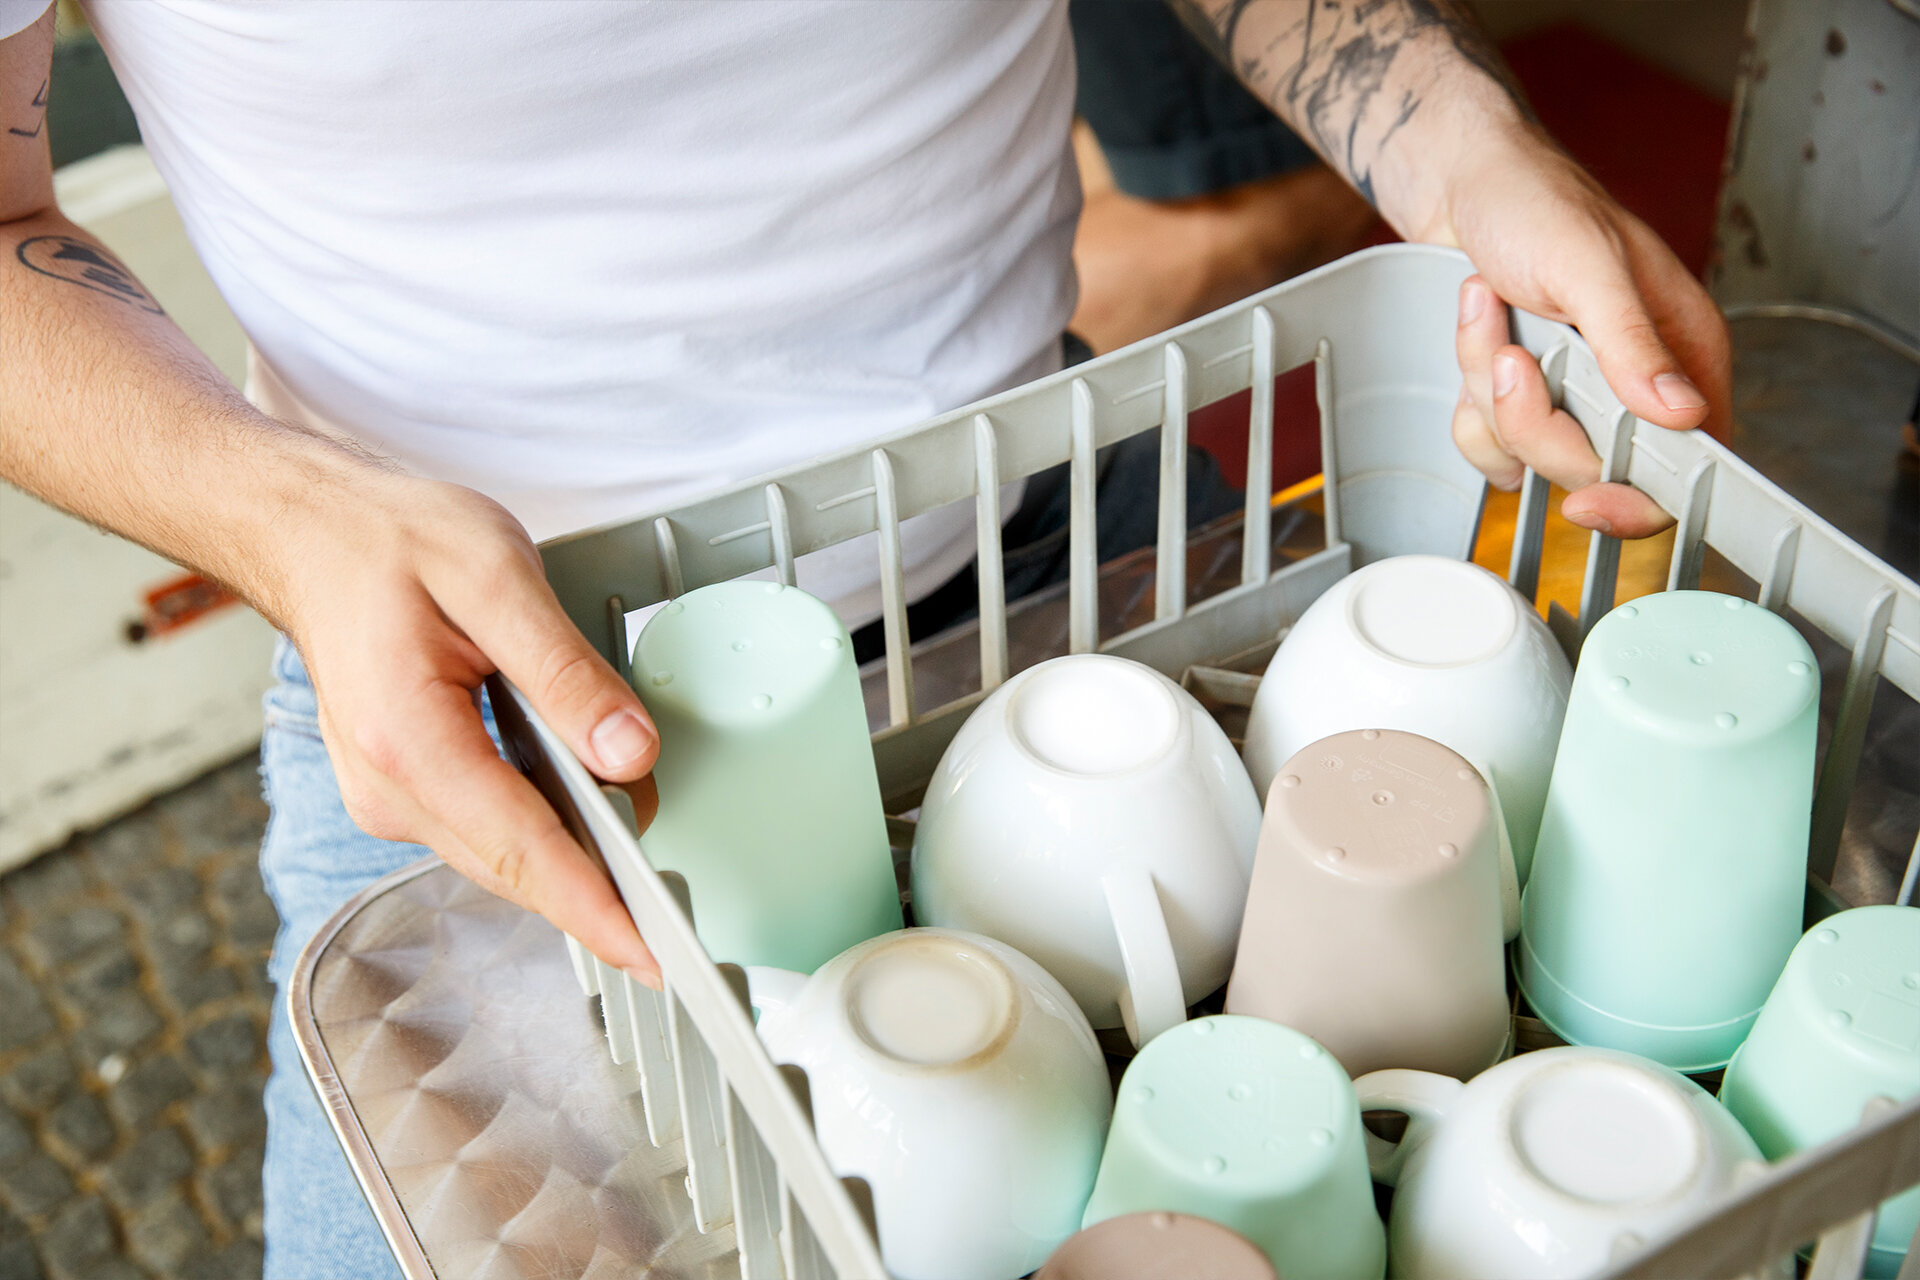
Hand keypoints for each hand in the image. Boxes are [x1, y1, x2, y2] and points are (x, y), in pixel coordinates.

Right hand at [275, 464, 663, 984]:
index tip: (650, 954)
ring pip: (500, 857)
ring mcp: (389, 797)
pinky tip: (587, 827)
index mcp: (409, 741)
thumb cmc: (389, 542)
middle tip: (676, 925)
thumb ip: (566, 671)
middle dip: (598, 901)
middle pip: (513, 869)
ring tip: (645, 878)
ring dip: (571, 870)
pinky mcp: (403, 790)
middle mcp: (389, 789)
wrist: (308, 533)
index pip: (522, 848)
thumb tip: (628, 753)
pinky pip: (484, 831)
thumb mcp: (497, 577)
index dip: (593, 909)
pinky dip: (539, 837)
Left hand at [1429, 129, 1730, 537]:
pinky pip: (1487, 442)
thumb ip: (1632, 341)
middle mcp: (1631, 382)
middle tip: (1515, 355)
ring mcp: (1572, 394)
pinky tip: (1478, 329)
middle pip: (1590, 469)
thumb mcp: (1589, 264)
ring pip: (1528, 455)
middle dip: (1533, 419)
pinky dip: (1466, 396)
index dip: (1637, 497)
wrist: (1459, 184)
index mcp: (1681, 351)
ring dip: (1489, 392)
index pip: (1686, 464)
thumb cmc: (1535, 201)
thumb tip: (1682, 412)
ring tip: (1493, 315)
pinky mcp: (1519, 398)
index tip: (1585, 496)